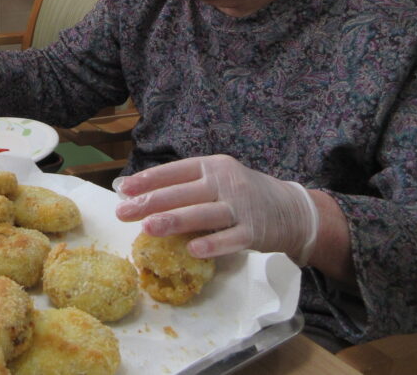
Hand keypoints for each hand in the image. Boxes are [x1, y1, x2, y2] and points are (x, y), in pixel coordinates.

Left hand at [114, 154, 319, 265]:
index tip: (123, 190)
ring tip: (148, 228)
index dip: (148, 179)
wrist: (292, 209)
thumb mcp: (214, 180)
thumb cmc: (241, 195)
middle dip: (151, 202)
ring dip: (174, 220)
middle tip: (124, 213)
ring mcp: (240, 206)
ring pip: (203, 214)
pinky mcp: (254, 231)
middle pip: (183, 192)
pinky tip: (192, 250)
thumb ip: (182, 185)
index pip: (174, 170)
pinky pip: (230, 239)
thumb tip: (135, 190)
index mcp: (211, 166)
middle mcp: (225, 182)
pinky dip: (212, 244)